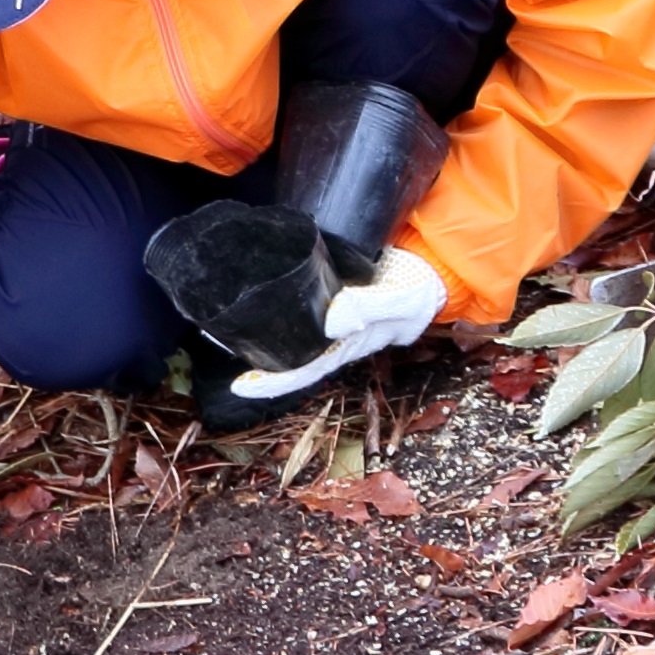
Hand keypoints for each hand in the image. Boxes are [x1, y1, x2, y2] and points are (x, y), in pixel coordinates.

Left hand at [229, 244, 446, 397]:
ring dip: (263, 339)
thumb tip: (332, 323)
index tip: (241, 387)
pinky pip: (301, 308)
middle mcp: (337, 335)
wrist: (432, 266)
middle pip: (294, 357)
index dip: (274, 381)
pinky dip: (277, 309)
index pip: (306, 368)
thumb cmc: (417, 288)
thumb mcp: (401, 299)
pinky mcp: (331, 293)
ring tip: (226, 334)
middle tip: (222, 355)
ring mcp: (334, 317)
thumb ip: (370, 308)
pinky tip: (255, 302)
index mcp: (350, 343)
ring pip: (295, 337)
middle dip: (259, 364)